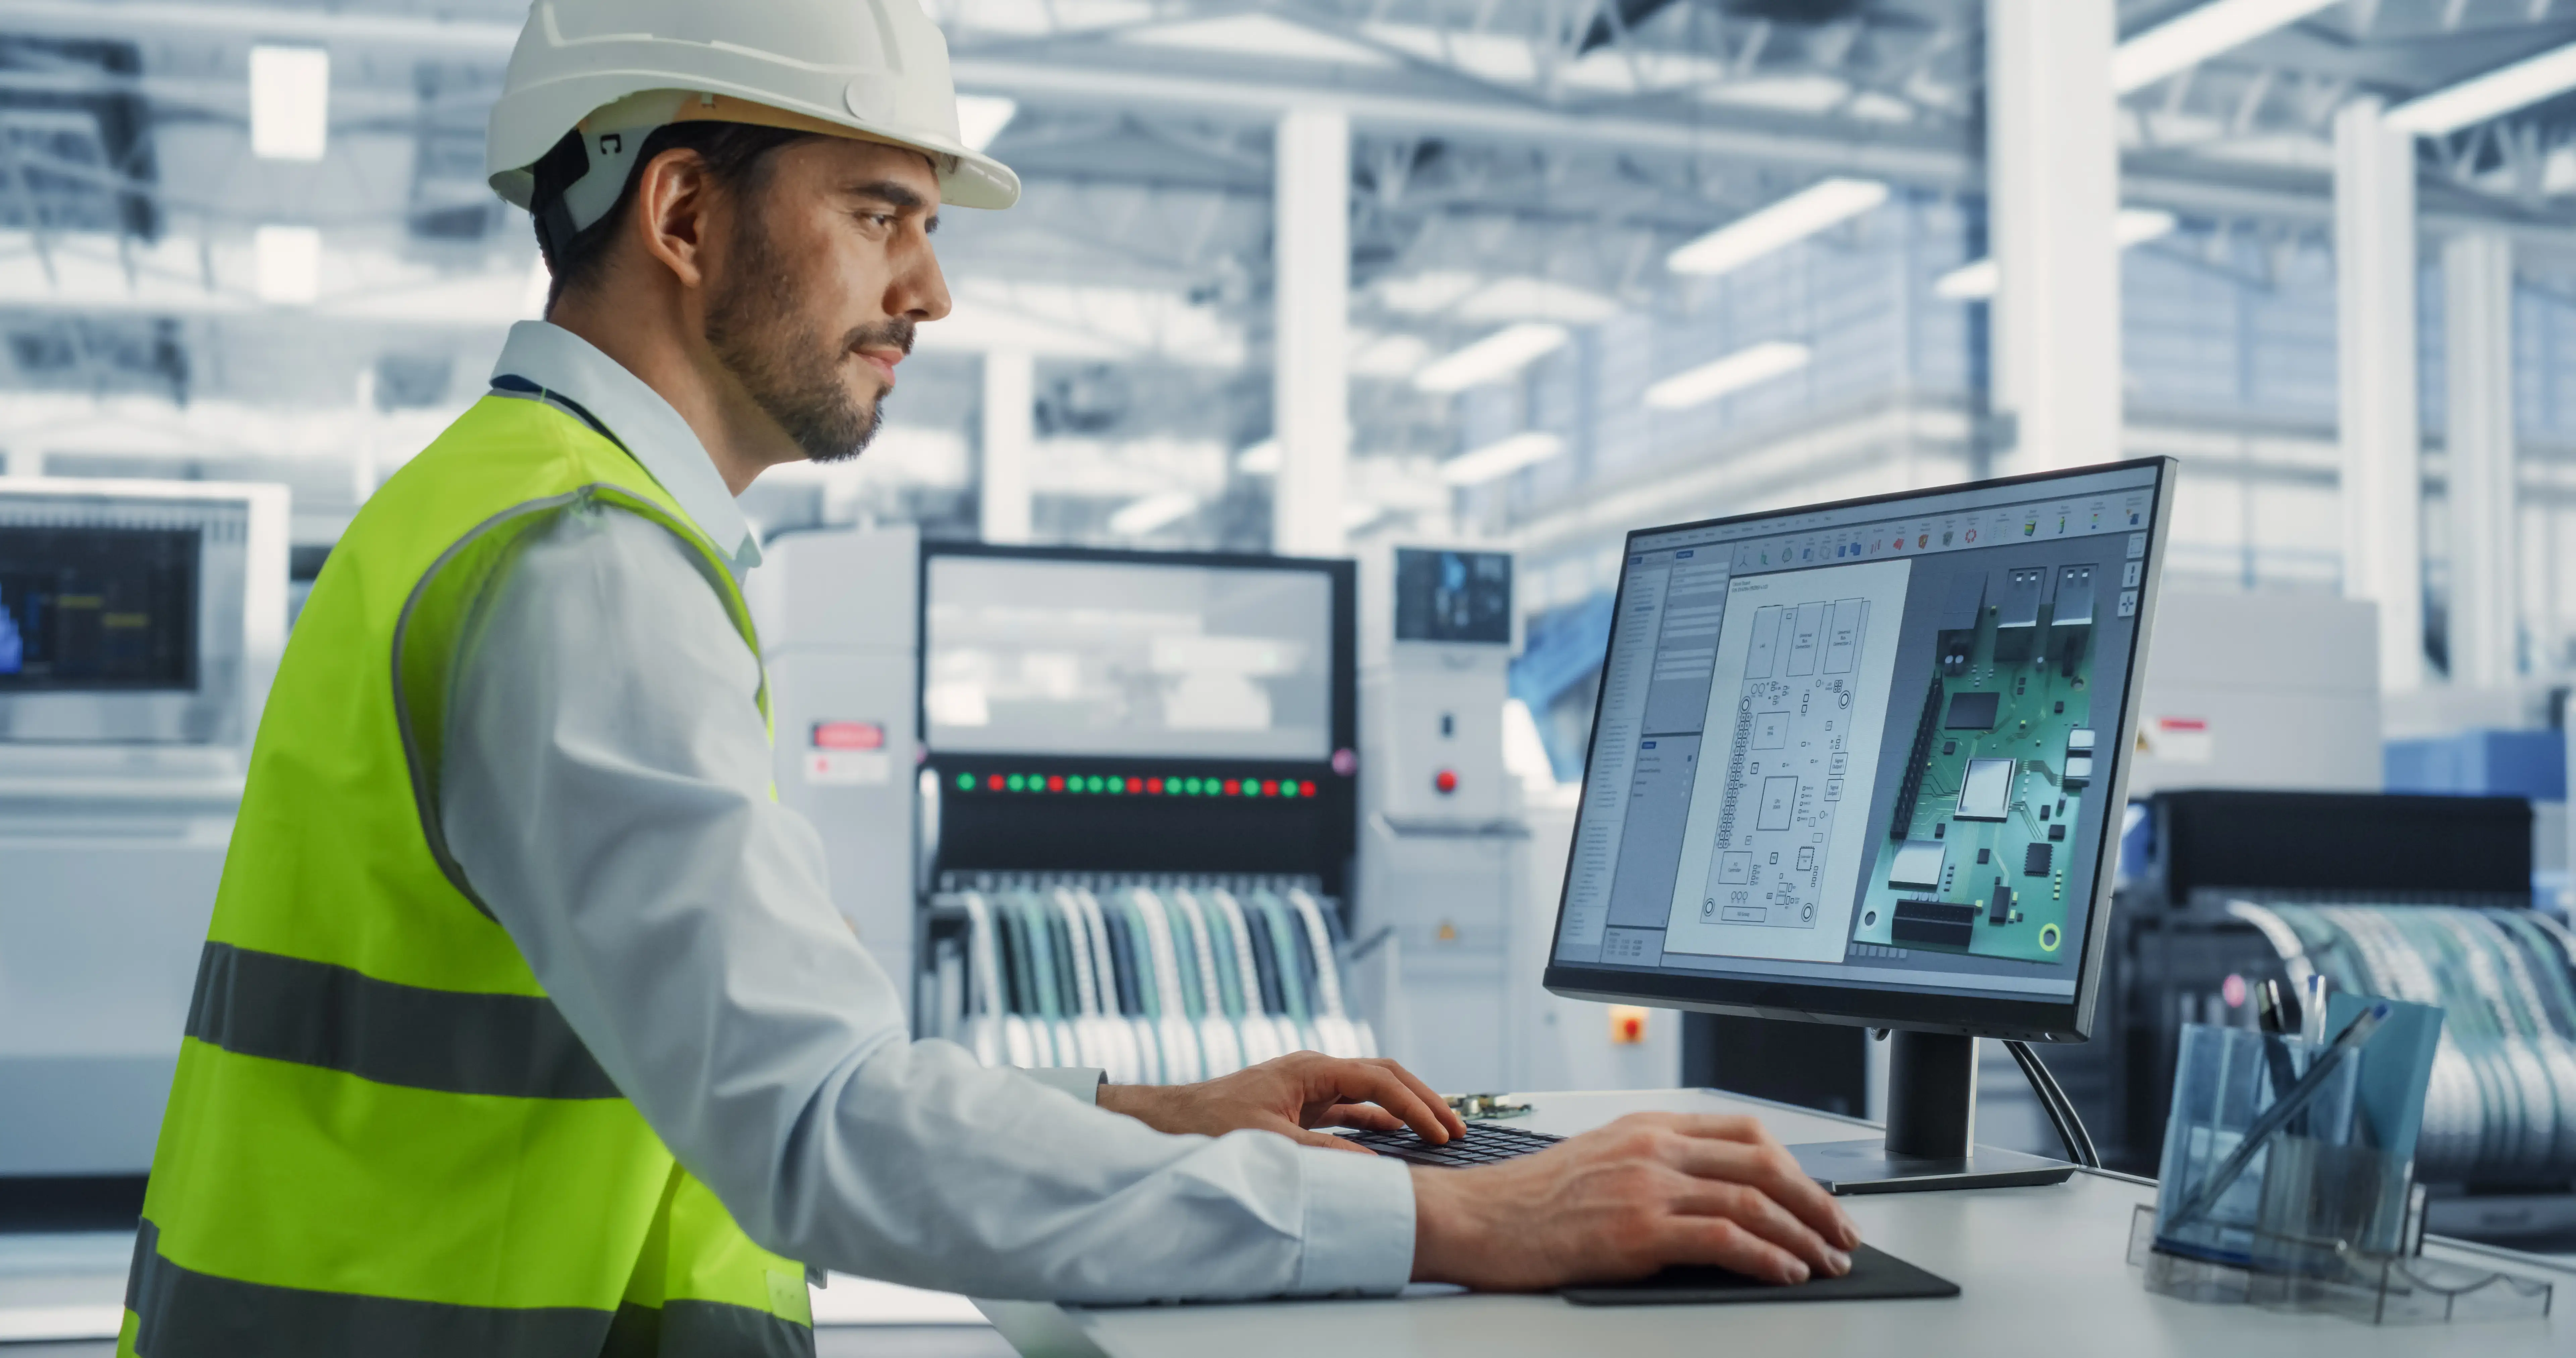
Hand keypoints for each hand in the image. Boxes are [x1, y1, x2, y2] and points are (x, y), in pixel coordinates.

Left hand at [1098, 1052, 1466, 1152]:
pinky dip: (1378, 1121)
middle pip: (1384, 1077)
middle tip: (1456, 1127)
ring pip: (1371, 1092)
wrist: (1170, 1121)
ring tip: (1439, 1132)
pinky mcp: (1301, 1107)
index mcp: (1309, 1070)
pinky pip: (1351, 1109)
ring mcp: (1309, 1088)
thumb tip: (1373, 1166)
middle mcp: (1314, 1072)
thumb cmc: (1211, 1126)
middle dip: (1422, 1100)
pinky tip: (1397, 1136)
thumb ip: (1324, 1155)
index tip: (1440, 1132)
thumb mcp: (1270, 1143)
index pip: (1378, 1080)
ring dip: (1405, 1110)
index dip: (1414, 1105)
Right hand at [1409, 1111, 1858, 1289]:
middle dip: (1815, 1201)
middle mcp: (1652, 1148)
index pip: (1743, 1131)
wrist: (1476, 1217)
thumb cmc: (1529, 1200)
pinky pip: (1722, 1236)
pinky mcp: (1636, 1230)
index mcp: (1646, 1127)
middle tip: (1841, 1233)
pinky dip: (1766, 1256)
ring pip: (1752, 1199)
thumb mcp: (1599, 1162)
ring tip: (1826, 1261)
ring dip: (1802, 1234)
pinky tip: (1786, 1272)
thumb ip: (1654, 1166)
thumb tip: (1715, 1195)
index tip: (1817, 1195)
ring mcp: (1645, 1186)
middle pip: (1762, 1163)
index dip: (1794, 1163)